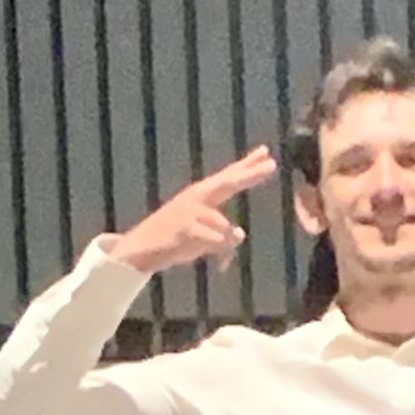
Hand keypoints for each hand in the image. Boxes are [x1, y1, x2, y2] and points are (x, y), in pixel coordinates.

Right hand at [104, 143, 278, 276]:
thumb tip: (240, 234)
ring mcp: (190, 209)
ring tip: (215, 259)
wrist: (141, 249)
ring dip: (224, 246)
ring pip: (225, 227)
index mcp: (201, 196)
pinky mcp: (185, 226)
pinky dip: (218, 251)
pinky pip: (215, 240)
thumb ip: (223, 236)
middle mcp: (197, 197)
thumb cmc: (173, 242)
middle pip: (228, 182)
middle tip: (272, 164)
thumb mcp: (202, 240)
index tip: (266, 152)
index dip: (247, 165)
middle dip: (250, 174)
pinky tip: (216, 262)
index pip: (228, 178)